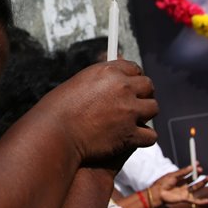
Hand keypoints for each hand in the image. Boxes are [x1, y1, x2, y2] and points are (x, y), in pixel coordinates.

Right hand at [41, 60, 157, 166]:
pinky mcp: (130, 133)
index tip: (132, 86)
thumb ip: (99, 82)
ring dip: (144, 115)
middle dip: (143, 95)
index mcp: (108, 71)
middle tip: (134, 105)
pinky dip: (143, 139)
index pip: (133, 68)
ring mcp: (129, 111)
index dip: (134, 78)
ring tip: (132, 123)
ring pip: (153, 108)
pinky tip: (134, 140)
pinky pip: (150, 135)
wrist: (55, 134)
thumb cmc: (58, 112)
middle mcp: (122, 88)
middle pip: (148, 86)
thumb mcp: (78, 84)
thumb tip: (110, 83)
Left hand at [151, 166, 207, 206]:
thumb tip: (192, 166)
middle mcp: (183, 185)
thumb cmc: (163, 183)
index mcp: (179, 178)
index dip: (194, 168)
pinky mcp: (184, 198)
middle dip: (199, 174)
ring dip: (203, 183)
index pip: (189, 173)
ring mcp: (184, 192)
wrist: (158, 193)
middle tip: (202, 169)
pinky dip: (201, 202)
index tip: (198, 164)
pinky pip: (194, 201)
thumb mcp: (173, 175)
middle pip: (194, 179)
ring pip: (196, 187)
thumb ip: (182, 172)